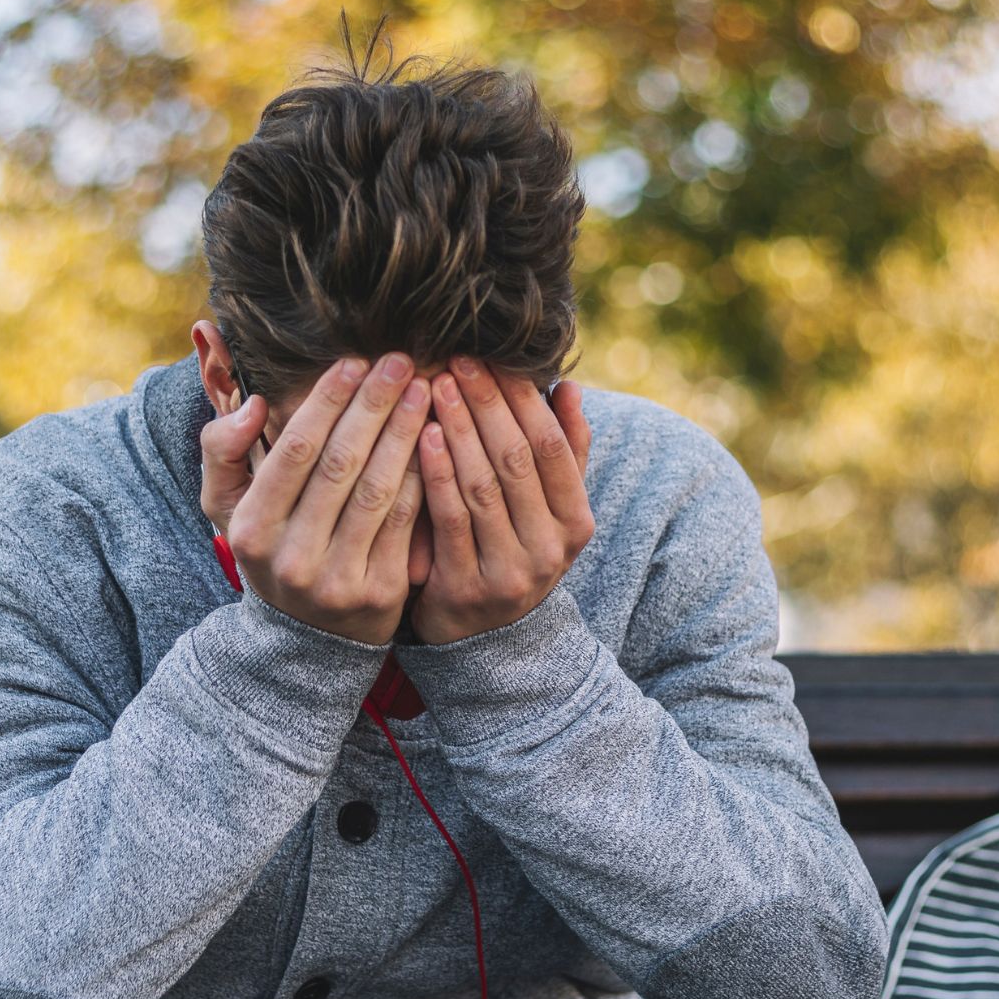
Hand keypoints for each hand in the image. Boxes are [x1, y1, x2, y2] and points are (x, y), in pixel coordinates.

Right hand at [200, 352, 429, 643]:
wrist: (305, 640)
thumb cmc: (270, 550)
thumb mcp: (227, 508)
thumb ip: (221, 450)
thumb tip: (254, 404)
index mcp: (250, 530)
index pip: (294, 452)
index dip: (326, 402)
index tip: (353, 362)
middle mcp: (291, 557)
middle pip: (340, 465)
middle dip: (372, 405)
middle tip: (398, 361)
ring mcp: (338, 579)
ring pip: (378, 489)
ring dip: (404, 432)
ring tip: (422, 389)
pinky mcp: (381, 593)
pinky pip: (406, 520)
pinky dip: (423, 474)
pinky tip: (436, 437)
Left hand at [411, 358, 594, 644]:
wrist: (484, 640)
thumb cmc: (512, 551)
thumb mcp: (548, 511)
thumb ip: (565, 455)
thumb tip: (570, 389)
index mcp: (576, 524)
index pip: (553, 447)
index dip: (524, 399)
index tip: (494, 358)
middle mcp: (550, 550)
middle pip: (517, 460)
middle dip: (486, 404)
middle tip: (457, 360)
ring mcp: (509, 572)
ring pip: (483, 486)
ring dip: (458, 430)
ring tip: (435, 386)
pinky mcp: (466, 588)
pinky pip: (450, 520)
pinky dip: (437, 473)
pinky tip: (422, 436)